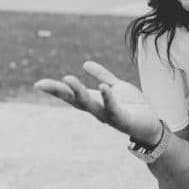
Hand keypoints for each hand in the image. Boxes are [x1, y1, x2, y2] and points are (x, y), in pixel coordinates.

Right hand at [34, 62, 162, 144]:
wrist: (151, 125)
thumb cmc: (133, 107)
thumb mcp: (117, 86)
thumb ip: (103, 76)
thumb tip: (85, 63)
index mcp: (94, 101)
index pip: (71, 95)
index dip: (55, 89)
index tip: (38, 84)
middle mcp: (97, 110)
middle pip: (74, 100)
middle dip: (59, 92)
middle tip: (41, 84)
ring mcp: (108, 116)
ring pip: (90, 104)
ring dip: (78, 92)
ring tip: (67, 79)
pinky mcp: (123, 119)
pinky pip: (113, 108)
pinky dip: (107, 98)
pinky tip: (103, 88)